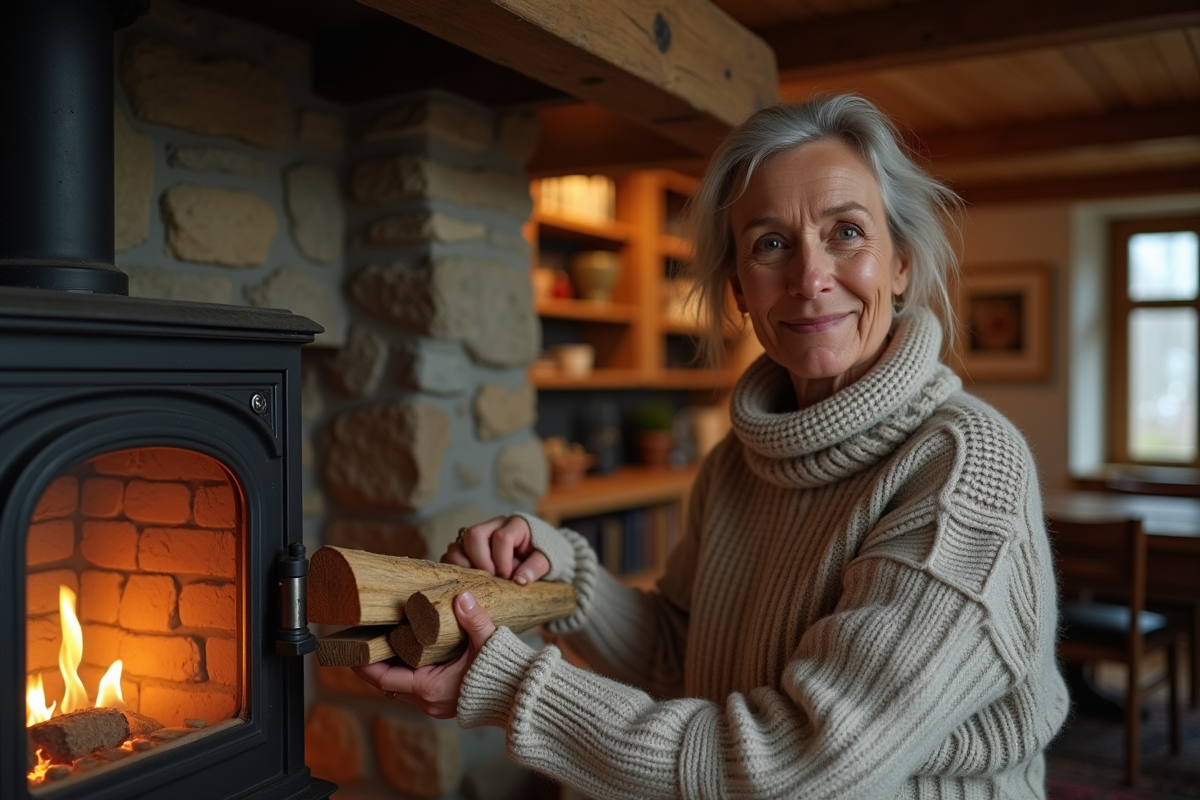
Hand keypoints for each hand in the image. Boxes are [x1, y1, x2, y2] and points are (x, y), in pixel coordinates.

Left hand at [352, 592, 496, 718]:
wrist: (521, 696)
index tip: (350, 649)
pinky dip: (405, 672)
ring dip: (390, 667)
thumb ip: (473, 619)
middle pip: (387, 683)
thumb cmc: (504, 672)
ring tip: (380, 642)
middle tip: (362, 639)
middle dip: (374, 663)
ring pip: (400, 686)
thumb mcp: (487, 642)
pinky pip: (413, 688)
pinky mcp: (443, 702)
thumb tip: (461, 596)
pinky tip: (406, 652)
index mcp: (430, 688)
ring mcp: (435, 704)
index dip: (363, 664)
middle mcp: (428, 701)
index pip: (384, 678)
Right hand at [443, 515, 549, 584]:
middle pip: (474, 535)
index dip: (502, 561)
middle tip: (492, 578)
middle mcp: (495, 524)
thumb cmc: (544, 554)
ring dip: (464, 564)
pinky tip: (469, 578)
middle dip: (480, 562)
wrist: (540, 550)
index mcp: (516, 524)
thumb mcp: (547, 560)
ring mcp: (480, 533)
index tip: (509, 577)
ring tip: (479, 579)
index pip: (501, 538)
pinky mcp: (469, 545)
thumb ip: (535, 568)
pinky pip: (454, 551)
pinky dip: (456, 566)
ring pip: (459, 542)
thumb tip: (519, 580)